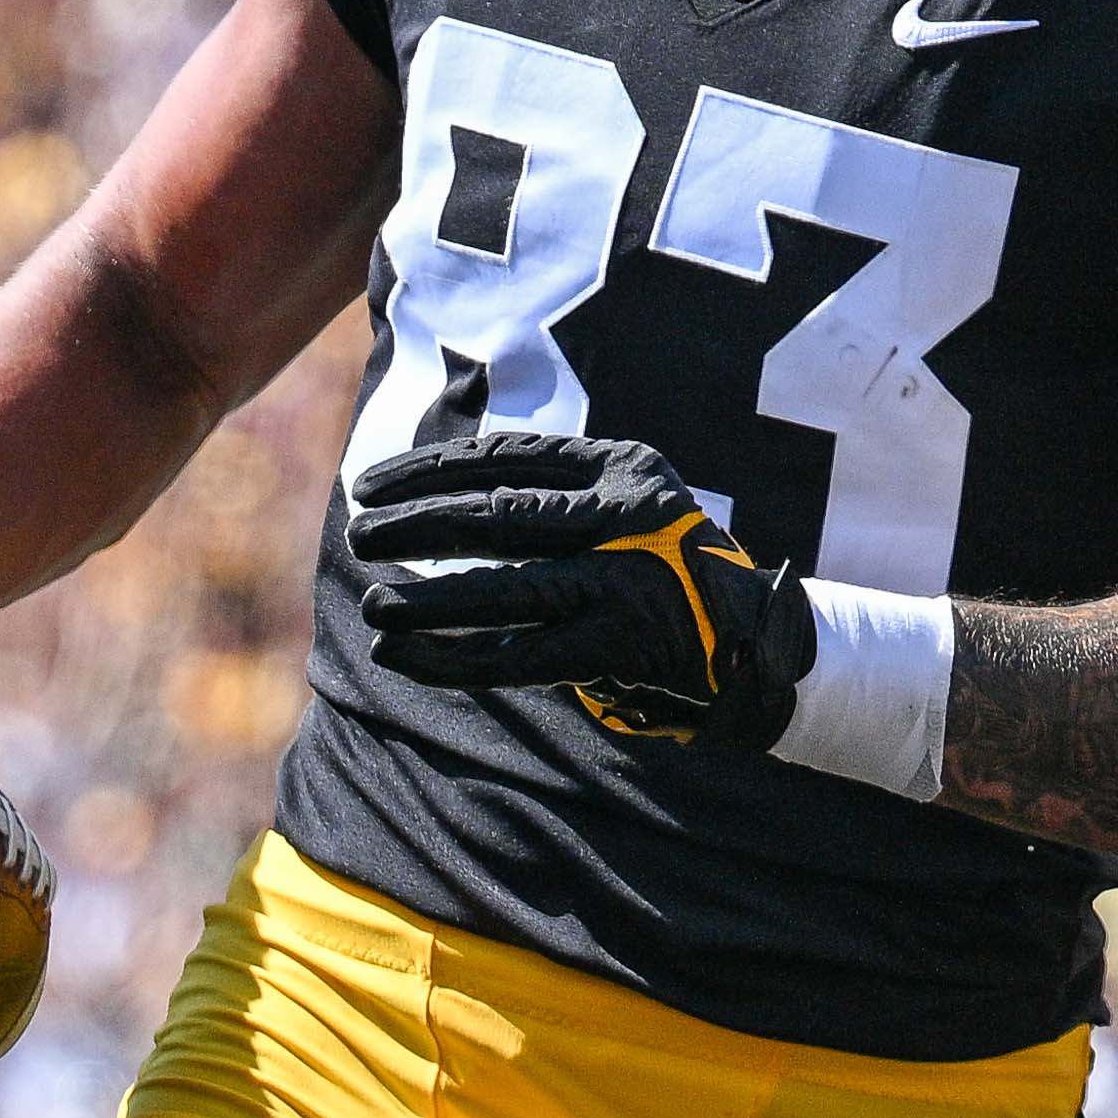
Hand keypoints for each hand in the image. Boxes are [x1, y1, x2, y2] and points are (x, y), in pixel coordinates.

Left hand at [350, 423, 816, 754]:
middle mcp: (628, 515)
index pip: (506, 459)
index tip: (370, 485)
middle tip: (358, 535)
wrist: (759, 640)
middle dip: (417, 526)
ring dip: (428, 600)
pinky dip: (453, 658)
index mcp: (624, 465)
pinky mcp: (624, 646)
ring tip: (372, 606)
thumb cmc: (669, 566)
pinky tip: (402, 657)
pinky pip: (520, 656)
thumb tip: (435, 494)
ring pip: (506, 589)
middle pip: (499, 517)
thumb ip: (555, 492)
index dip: (429, 471)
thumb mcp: (627, 503)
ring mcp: (629, 581)